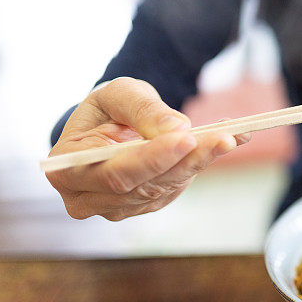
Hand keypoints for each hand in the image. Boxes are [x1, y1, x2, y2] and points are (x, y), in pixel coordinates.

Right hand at [46, 77, 248, 220]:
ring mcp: (119, 207)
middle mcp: (89, 198)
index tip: (187, 137)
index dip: (152, 158)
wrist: (109, 125)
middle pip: (145, 185)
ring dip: (203, 160)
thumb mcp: (118, 94)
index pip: (114, 172)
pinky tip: (230, 140)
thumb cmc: (106, 109)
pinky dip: (204, 161)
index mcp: (67, 169)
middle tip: (224, 137)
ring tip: (233, 134)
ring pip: (166, 187)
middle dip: (187, 160)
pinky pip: (178, 185)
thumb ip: (142, 108)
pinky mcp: (146, 204)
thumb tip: (176, 128)